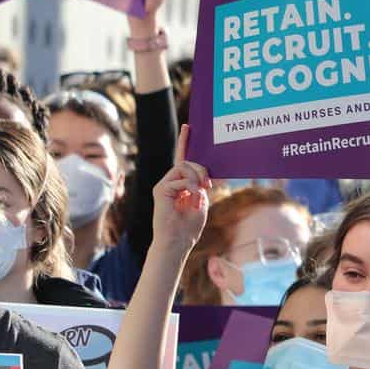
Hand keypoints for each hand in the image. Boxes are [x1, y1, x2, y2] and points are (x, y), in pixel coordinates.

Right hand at [152, 124, 210, 251]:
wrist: (178, 241)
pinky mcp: (160, 190)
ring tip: (200, 193)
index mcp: (181, 184)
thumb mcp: (201, 200)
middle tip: (209, 185)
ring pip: (184, 167)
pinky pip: (180, 180)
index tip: (189, 127)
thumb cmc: (190, 225)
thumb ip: (200, 184)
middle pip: (188, 162)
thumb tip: (200, 174)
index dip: (185, 142)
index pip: (182, 159)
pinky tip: (192, 199)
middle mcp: (170, 182)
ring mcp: (164, 185)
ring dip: (197, 179)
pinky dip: (190, 188)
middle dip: (202, 169)